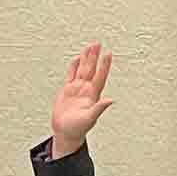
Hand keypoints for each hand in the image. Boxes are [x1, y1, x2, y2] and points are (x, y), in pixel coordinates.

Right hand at [50, 41, 112, 157]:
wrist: (65, 132)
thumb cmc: (78, 128)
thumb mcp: (90, 118)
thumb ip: (99, 108)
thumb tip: (111, 100)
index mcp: (92, 95)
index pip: (100, 76)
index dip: (104, 65)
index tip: (108, 54)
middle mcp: (86, 90)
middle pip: (91, 69)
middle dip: (94, 57)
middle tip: (97, 43)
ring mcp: (77, 89)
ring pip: (82, 70)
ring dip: (86, 59)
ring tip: (90, 47)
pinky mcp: (67, 91)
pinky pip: (72, 75)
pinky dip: (74, 67)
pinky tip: (77, 59)